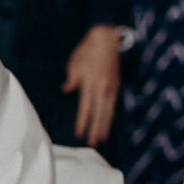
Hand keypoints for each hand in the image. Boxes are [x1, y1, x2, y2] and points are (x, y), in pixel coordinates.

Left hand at [62, 24, 121, 145]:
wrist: (107, 39)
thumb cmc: (87, 50)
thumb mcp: (75, 63)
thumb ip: (72, 79)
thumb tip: (67, 90)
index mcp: (90, 83)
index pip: (85, 108)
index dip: (82, 122)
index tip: (79, 134)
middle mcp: (102, 88)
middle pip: (99, 114)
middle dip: (95, 130)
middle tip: (93, 144)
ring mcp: (111, 87)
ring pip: (108, 112)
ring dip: (105, 126)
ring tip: (102, 139)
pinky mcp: (117, 85)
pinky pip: (113, 104)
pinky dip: (111, 115)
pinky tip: (108, 124)